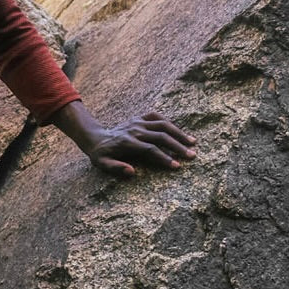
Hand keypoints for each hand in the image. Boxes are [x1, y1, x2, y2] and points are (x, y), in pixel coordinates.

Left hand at [51, 99, 196, 177]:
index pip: (150, 150)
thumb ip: (116, 168)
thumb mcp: (102, 164)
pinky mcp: (139, 117)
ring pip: (163, 124)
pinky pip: (157, 116)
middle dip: (177, 146)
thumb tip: (132, 172)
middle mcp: (135, 130)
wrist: (96, 137)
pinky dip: (168, 122)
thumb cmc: (101, 154)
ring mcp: (138, 122)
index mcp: (127, 142)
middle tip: (192, 156)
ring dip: (179, 133)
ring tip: (192, 142)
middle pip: (161, 136)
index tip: (177, 166)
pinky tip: (179, 131)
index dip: (164, 158)